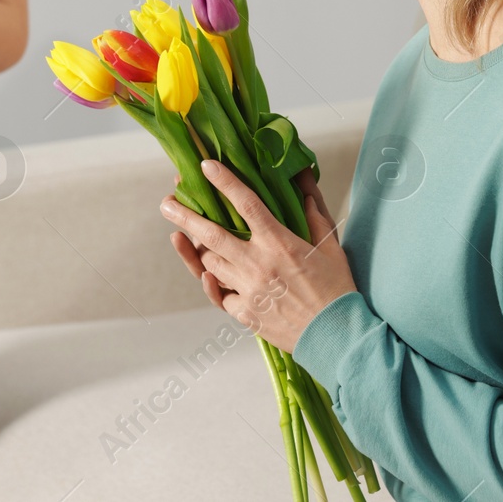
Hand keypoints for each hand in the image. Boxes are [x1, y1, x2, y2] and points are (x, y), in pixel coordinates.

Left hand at [162, 159, 354, 352]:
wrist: (335, 335)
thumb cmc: (336, 289)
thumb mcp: (330, 247)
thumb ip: (314, 216)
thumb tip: (304, 189)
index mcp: (279, 243)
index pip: (246, 204)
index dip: (224, 182)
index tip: (206, 166)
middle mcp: (258, 264)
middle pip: (212, 235)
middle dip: (185, 216)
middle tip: (166, 203)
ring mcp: (248, 290)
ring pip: (210, 263)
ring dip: (199, 249)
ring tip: (188, 236)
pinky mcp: (245, 314)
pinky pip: (218, 295)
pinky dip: (211, 283)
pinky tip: (206, 274)